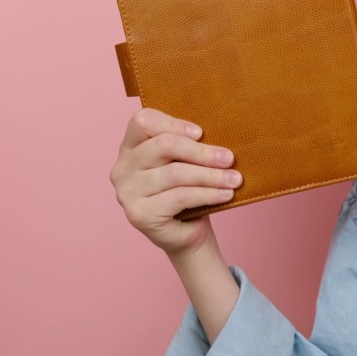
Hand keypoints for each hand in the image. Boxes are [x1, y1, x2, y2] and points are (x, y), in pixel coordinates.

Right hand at [109, 109, 239, 256]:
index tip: (201, 133)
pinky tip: (226, 194)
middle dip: (202, 152)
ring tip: (234, 179)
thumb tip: (219, 134)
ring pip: (175, 173)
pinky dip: (208, 194)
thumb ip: (190, 145)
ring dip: (211, 175)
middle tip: (229, 159)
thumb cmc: (189, 190)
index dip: (173, 124)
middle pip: (163, 145)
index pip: (143, 121)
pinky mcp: (139, 214)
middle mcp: (122, 168)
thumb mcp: (188, 162)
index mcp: (130, 147)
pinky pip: (180, 197)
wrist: (188, 233)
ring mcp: (127, 192)